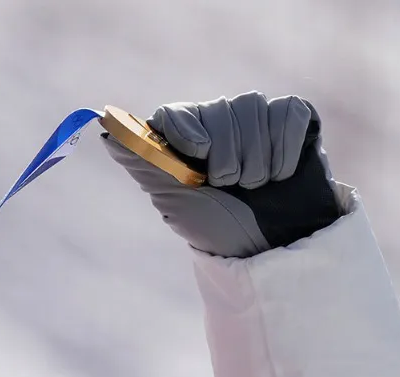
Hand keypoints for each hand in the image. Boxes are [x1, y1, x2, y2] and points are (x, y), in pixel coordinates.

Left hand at [103, 92, 342, 257]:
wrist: (275, 246)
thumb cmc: (220, 227)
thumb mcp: (176, 201)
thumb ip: (145, 163)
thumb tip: (106, 130)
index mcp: (183, 138)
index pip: (174, 113)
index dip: (187, 133)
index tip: (200, 159)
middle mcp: (217, 121)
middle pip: (219, 108)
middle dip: (228, 156)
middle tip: (232, 185)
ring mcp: (256, 118)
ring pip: (253, 105)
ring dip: (257, 156)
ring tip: (257, 185)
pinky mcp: (293, 119)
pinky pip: (288, 113)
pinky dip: (285, 148)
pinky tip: (281, 173)